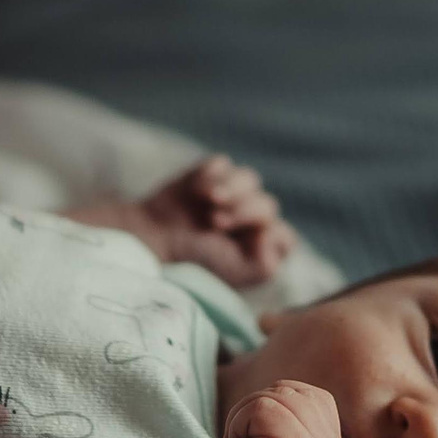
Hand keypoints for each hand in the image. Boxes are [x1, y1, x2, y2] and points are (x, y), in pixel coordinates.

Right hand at [138, 155, 296, 286]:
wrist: (154, 239)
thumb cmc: (195, 260)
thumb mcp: (235, 273)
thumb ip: (266, 264)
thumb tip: (272, 234)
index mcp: (260, 247)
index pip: (284, 237)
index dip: (268, 235)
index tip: (247, 239)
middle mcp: (251, 219)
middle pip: (267, 205)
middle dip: (243, 211)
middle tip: (215, 222)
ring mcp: (232, 194)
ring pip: (249, 179)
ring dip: (230, 188)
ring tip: (209, 200)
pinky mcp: (211, 174)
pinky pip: (222, 164)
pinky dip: (209, 176)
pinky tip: (194, 192)